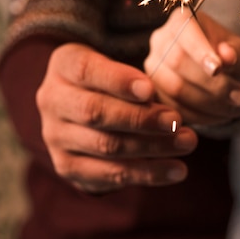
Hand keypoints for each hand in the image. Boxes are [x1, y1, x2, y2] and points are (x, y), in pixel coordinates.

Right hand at [36, 43, 197, 192]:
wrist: (82, 103)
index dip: (119, 81)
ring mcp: (55, 137)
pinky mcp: (67, 167)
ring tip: (187, 143)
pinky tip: (177, 170)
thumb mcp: (116, 63)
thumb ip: (133, 79)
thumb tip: (156, 101)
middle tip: (177, 121)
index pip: (86, 71)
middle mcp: (52, 100)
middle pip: (95, 112)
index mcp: (63, 65)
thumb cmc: (111, 77)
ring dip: (152, 147)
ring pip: (106, 146)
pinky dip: (147, 174)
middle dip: (140, 119)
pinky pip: (109, 175)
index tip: (151, 90)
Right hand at [144, 8, 239, 125]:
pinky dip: (201, 117)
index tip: (219, 69)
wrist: (227, 74)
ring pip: (174, 89)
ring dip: (209, 104)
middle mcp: (160, 40)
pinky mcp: (154, 94)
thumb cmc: (234, 56)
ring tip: (238, 109)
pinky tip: (223, 116)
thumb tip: (228, 56)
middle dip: (211, 83)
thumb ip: (236, 52)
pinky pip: (173, 108)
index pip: (185, 32)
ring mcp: (153, 68)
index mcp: (181, 20)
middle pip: (177, 62)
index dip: (200, 52)